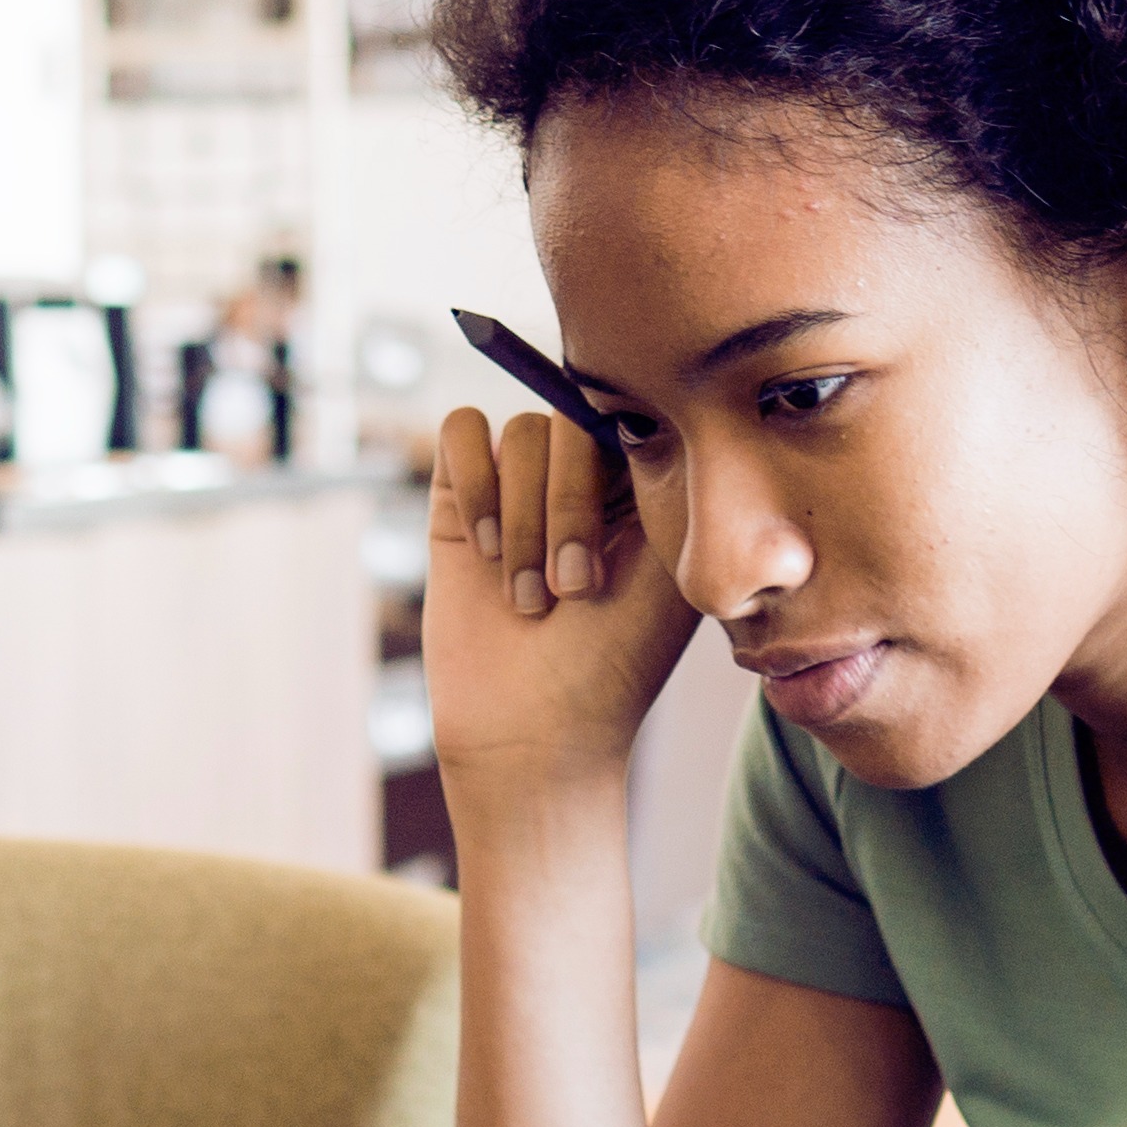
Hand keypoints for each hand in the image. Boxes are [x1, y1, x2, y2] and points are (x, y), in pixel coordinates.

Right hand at [426, 407, 699, 791]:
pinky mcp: (458, 500)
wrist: (538, 730)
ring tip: (529, 595)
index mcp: (641, 481)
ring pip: (517, 432)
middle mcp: (580, 473)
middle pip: (569, 414)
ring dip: (524, 520)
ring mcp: (517, 483)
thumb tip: (646, 396)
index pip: (629, 412)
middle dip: (569, 505)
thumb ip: (664, 471)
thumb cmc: (616, 662)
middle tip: (574, 588)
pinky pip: (461, 434)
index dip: (618, 470)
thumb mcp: (668, 563)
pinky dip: (475, 486)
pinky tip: (486, 552)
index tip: (616, 556)